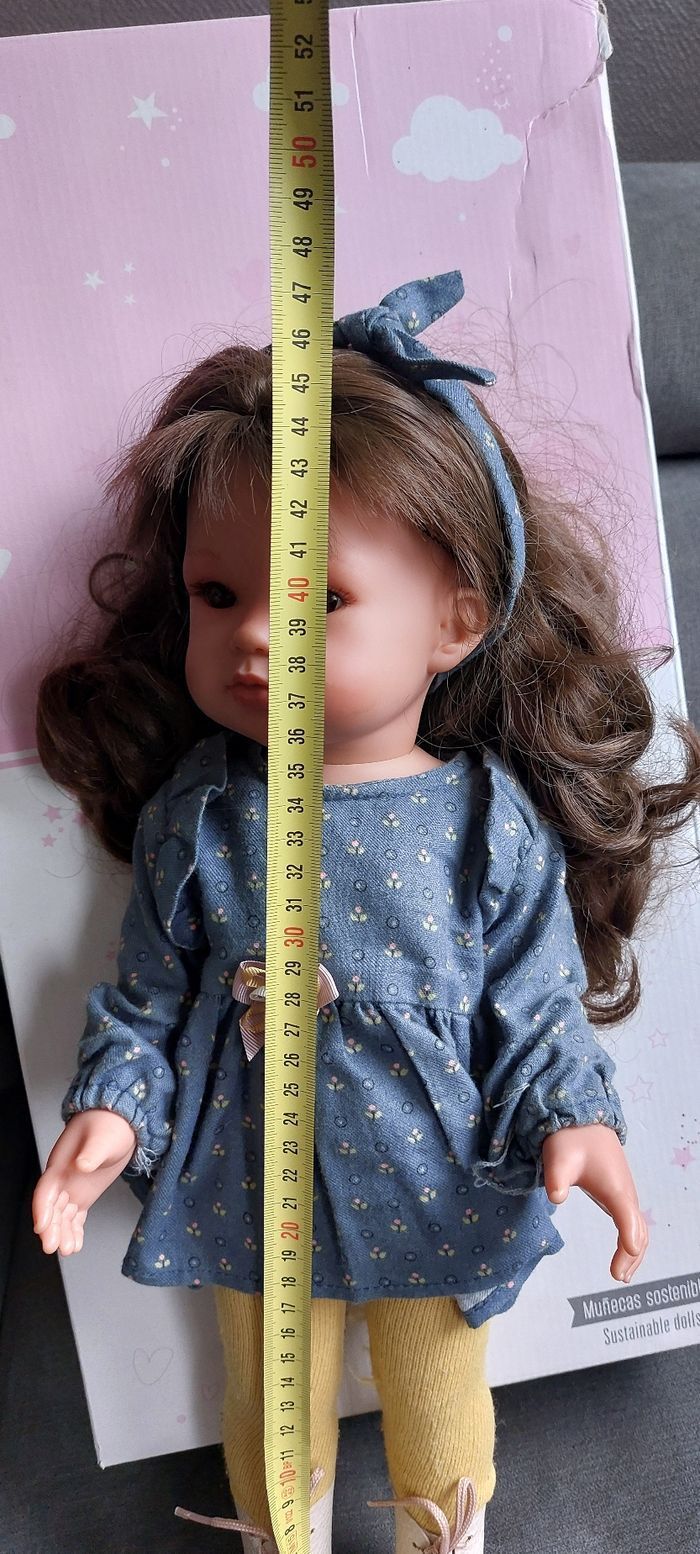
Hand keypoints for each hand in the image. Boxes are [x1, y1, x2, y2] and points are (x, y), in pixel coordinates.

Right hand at [32, 1110, 137, 1256]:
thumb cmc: (108, 1124)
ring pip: (62, 1215)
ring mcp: (73, 1187)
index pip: (45, 1190)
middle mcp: (63, 1178)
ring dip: (63, 1233)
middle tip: (54, 1247)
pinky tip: (76, 1244)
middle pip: (51, 1207)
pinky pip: (75, 1216)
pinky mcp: (84, 1194)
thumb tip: (82, 1165)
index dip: (41, 1208)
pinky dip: (74, 1230)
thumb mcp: (102, 1136)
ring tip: (69, 1250)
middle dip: (50, 1228)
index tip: (42, 1226)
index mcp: (60, 1163)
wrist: (121, 1122)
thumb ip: (92, 1152)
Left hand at [542, 1123, 648, 1283]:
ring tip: (622, 1275)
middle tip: (617, 1276)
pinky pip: (634, 1224)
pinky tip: (624, 1253)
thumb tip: (556, 1198)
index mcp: (615, 1189)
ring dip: (635, 1252)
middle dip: (631, 1256)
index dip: (627, 1245)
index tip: (618, 1270)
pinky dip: (633, 1241)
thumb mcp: (558, 1159)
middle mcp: (626, 1194)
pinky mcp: (620, 1196)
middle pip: (639, 1232)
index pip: (628, 1221)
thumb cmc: (570, 1141)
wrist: (583, 1123)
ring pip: (640, 1229)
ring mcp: (626, 1195)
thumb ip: (556, 1179)